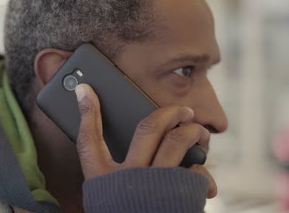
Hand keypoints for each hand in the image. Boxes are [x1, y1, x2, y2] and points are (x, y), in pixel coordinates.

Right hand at [74, 83, 216, 197]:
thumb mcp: (112, 199)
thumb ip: (120, 174)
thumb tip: (148, 143)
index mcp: (102, 181)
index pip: (88, 140)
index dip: (86, 111)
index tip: (86, 89)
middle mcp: (128, 179)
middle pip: (149, 128)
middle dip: (169, 112)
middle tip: (183, 110)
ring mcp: (155, 185)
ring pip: (177, 140)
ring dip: (193, 131)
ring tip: (199, 131)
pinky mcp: (179, 195)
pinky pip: (196, 170)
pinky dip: (201, 167)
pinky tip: (202, 172)